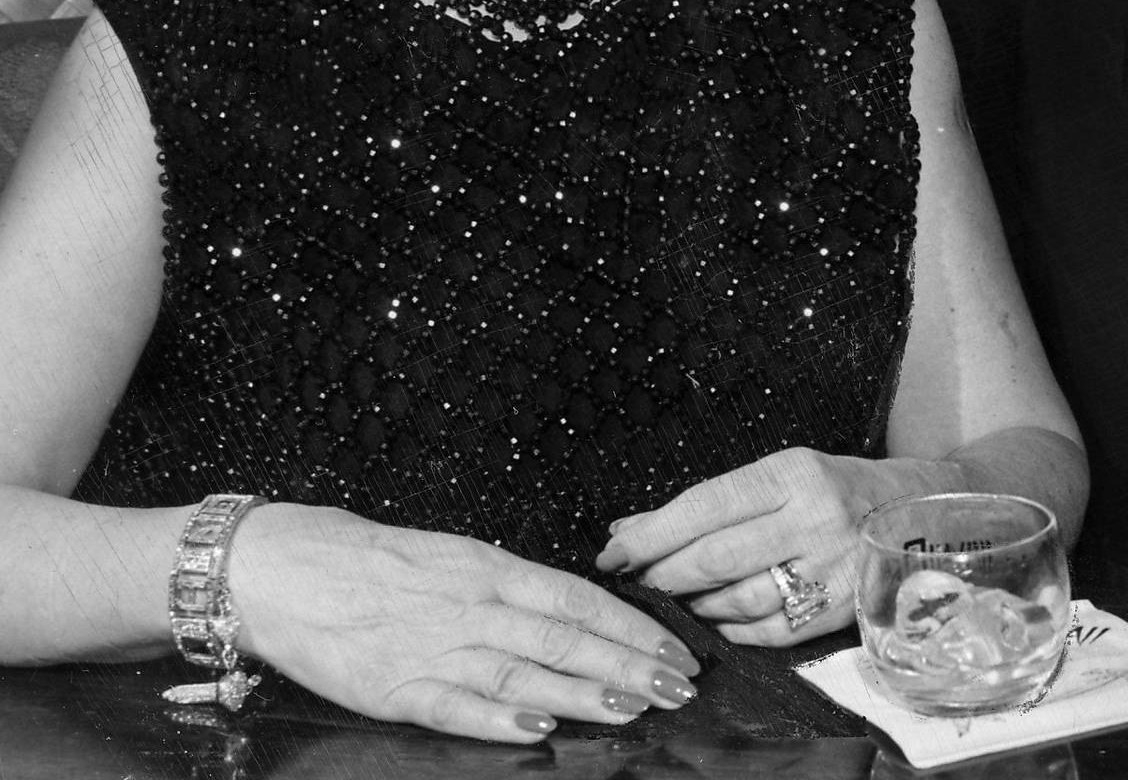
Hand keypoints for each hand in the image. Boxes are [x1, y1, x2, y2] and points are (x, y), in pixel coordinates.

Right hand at [228, 503, 702, 741]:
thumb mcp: (453, 557)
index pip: (578, 599)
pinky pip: (455, 705)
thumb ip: (507, 586)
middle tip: (678, 686)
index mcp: (488, 569)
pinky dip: (497, 718)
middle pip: (565, 637)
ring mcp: (435, 647)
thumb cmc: (373, 561)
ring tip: (632, 709)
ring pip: (523, 670)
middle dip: (628, 663)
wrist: (289, 567)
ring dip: (581, 694)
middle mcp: (472, 605)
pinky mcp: (395, 688)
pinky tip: (536, 730)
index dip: (631, 624)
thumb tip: (569, 607)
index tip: (673, 647)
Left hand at [596, 448, 949, 644]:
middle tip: (636, 581)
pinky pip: (769, 632)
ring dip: (694, 606)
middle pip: (714, 557)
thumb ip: (709, 503)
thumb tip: (630, 527)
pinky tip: (716, 619)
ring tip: (674, 599)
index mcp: (791, 473)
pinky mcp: (840, 611)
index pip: (704, 506)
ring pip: (737, 600)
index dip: (650, 534)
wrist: (915, 512)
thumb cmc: (833, 488)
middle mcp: (812, 518)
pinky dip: (732, 629)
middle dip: (662, 574)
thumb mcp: (777, 474)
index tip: (613, 551)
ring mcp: (829, 569)